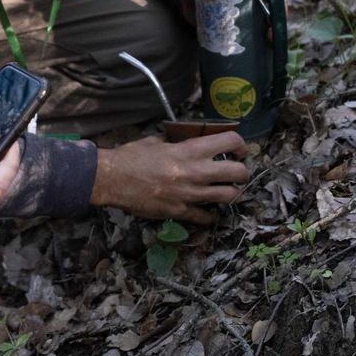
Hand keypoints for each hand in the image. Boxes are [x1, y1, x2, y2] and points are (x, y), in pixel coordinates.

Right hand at [91, 131, 249, 223]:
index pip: (231, 141)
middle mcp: (196, 172)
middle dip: (243, 172)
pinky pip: (206, 217)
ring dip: (231, 193)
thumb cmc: (131, 156)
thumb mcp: (157, 140)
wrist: (112, 179)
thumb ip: (177, 140)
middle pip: (239, 172)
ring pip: (229, 196)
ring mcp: (190, 194)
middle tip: (237, 172)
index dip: (240, 144)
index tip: (239, 149)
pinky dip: (211, 215)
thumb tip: (187, 138)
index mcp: (190, 150)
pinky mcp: (181, 211)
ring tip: (226, 191)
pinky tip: (209, 211)